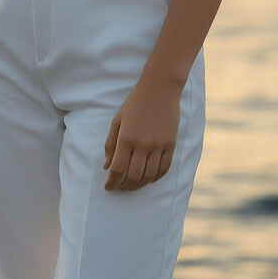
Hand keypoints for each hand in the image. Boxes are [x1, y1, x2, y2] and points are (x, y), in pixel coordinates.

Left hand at [103, 71, 183, 191]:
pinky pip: (164, 168)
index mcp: (126, 138)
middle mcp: (143, 144)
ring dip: (139, 185)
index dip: (111, 182)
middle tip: (119, 188)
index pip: (117, 169)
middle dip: (124, 187)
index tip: (108, 188)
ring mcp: (159, 145)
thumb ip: (110, 144)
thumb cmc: (134, 103)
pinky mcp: (171, 145)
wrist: (160, 89)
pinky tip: (149, 179)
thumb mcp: (117, 121)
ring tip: (132, 186)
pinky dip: (156, 178)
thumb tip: (106, 166)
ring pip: (149, 176)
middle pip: (133, 176)